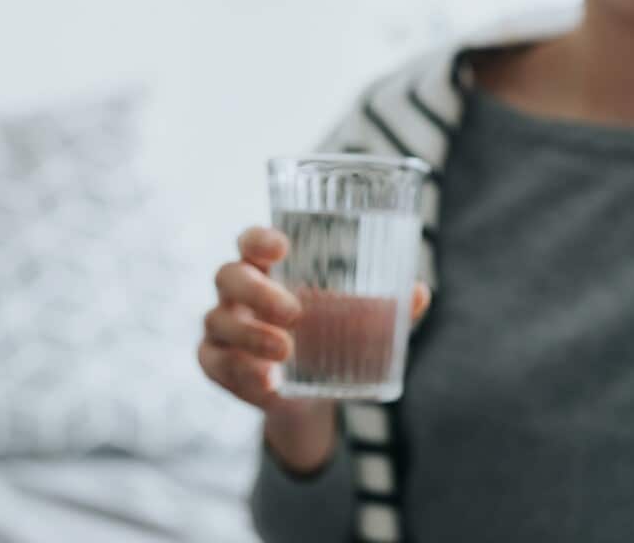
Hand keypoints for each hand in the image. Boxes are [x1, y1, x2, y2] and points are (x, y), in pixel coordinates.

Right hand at [199, 226, 429, 471]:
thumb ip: (387, 310)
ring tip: (287, 352)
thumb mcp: (357, 324)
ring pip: (218, 320)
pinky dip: (239, 372)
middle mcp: (237, 292)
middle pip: (229, 275)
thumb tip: (419, 293)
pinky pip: (213, 362)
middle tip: (295, 312)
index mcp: (267, 268)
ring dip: (252, 336)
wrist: (309, 395)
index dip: (258, 238)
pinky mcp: (215, 362)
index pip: (250, 241)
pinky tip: (266, 382)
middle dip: (258, 292)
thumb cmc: (328, 338)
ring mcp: (221, 326)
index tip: (281, 246)